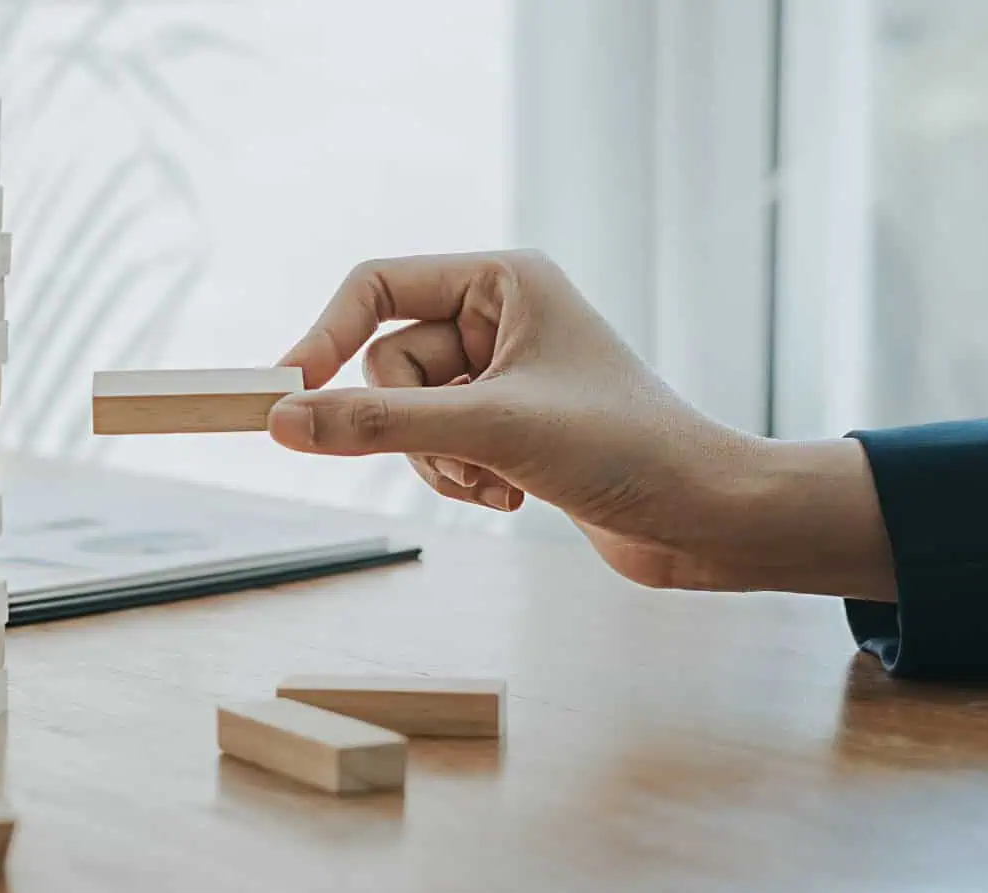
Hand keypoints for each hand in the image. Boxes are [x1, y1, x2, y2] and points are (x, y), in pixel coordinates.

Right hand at [268, 250, 895, 599]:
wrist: (704, 518)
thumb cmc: (625, 449)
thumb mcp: (490, 430)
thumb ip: (379, 424)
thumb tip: (283, 420)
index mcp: (503, 279)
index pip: (377, 286)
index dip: (325, 336)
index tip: (286, 393)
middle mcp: (499, 316)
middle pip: (386, 365)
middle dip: (414, 426)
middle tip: (469, 454)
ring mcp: (499, 374)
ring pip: (405, 417)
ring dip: (439, 463)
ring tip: (500, 481)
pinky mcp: (505, 427)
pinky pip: (434, 448)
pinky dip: (461, 479)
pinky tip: (513, 495)